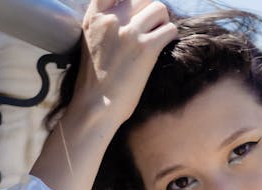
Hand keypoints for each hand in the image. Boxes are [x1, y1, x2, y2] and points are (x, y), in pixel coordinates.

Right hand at [71, 0, 177, 129]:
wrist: (95, 107)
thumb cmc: (95, 83)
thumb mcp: (91, 44)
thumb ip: (104, 26)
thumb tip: (127, 19)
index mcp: (95, 17)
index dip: (131, 0)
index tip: (137, 13)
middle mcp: (112, 19)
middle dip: (150, 12)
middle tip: (152, 29)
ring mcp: (129, 32)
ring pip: (159, 8)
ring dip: (163, 21)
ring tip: (159, 37)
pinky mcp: (146, 48)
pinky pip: (169, 29)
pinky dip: (171, 36)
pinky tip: (165, 47)